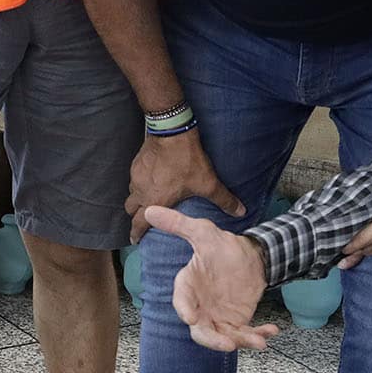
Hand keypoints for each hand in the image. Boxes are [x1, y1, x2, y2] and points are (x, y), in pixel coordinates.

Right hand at [127, 132, 242, 243]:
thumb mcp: (208, 183)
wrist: (172, 133)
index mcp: (155, 201)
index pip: (139, 223)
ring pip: (131, 192)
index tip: (135, 239)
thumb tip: (240, 211)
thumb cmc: (186, 160)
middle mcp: (141, 191)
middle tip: (143, 219)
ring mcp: (136, 176)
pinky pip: (134, 178)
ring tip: (148, 198)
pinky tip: (152, 178)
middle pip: (130, 209)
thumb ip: (223, 200)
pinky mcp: (137, 163)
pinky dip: (140, 182)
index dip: (136, 233)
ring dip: (138, 198)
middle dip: (136, 216)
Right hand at [141, 207, 274, 351]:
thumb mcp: (202, 232)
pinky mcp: (236, 323)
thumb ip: (178, 224)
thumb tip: (150, 210)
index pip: (182, 301)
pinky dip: (258, 336)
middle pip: (201, 331)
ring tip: (259, 342)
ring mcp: (218, 318)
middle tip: (227, 343)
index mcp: (188, 287)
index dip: (184, 310)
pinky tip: (271, 331)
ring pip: (225, 337)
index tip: (190, 318)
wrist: (247, 258)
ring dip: (241, 342)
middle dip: (213, 340)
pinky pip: (246, 334)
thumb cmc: (220, 246)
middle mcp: (200, 307)